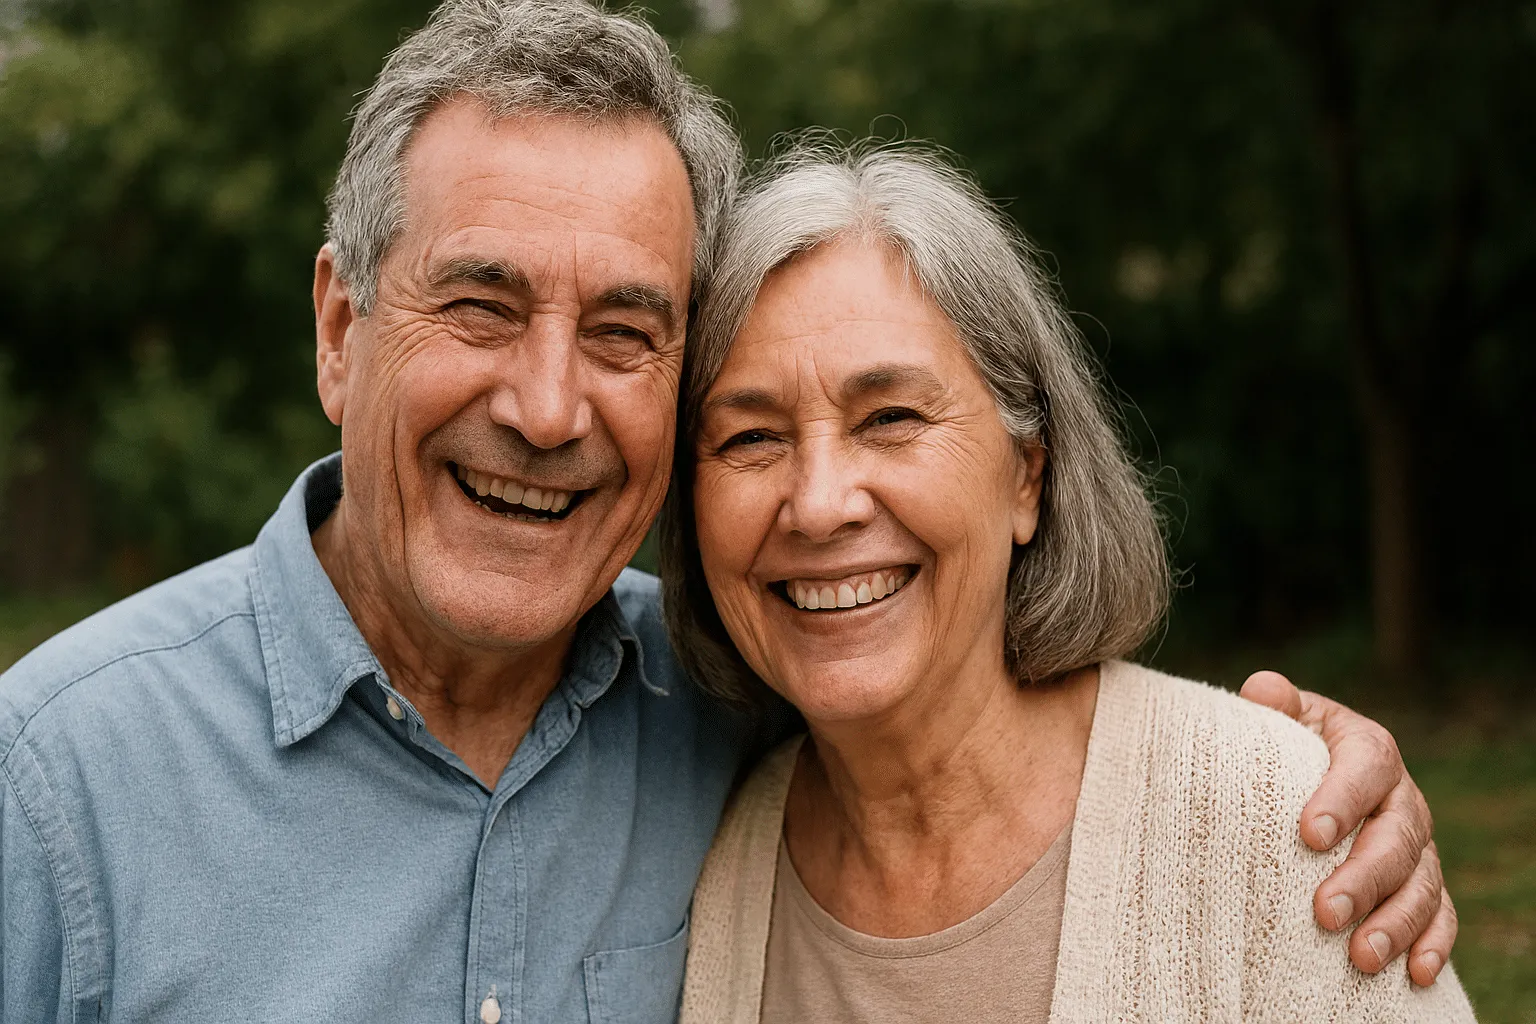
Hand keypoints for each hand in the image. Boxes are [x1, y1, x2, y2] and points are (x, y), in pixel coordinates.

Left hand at [1240, 670, 1455, 985]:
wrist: (1311, 774)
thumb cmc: (1287, 747)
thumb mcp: (1283, 721)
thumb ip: (1275, 707)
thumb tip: (1262, 689)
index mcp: (1367, 749)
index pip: (1363, 769)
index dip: (1341, 800)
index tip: (1307, 835)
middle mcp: (1401, 797)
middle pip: (1396, 838)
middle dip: (1363, 879)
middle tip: (1324, 912)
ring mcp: (1417, 844)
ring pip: (1421, 884)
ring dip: (1395, 923)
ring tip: (1362, 956)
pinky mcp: (1423, 883)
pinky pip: (1440, 915)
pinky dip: (1432, 944)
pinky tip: (1413, 974)